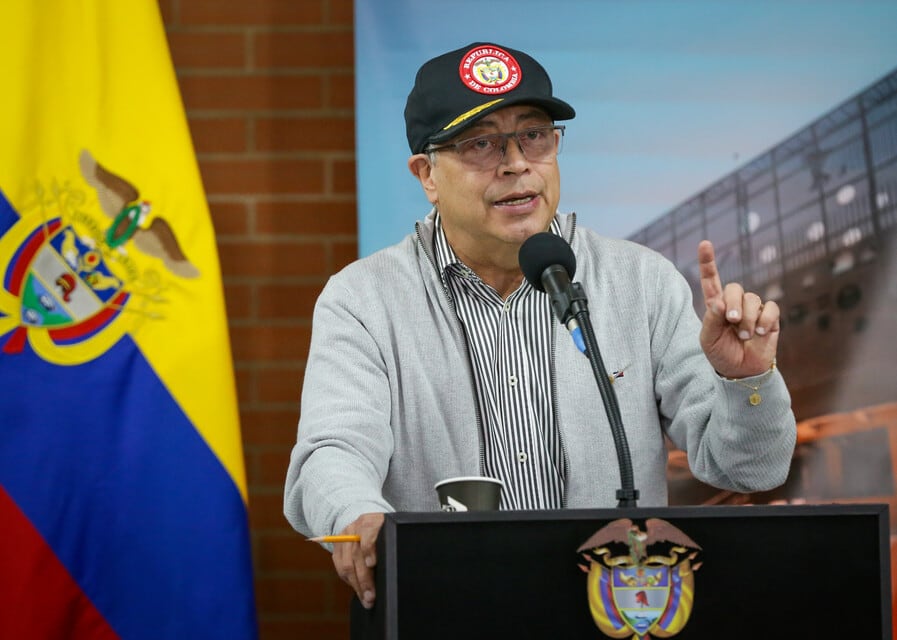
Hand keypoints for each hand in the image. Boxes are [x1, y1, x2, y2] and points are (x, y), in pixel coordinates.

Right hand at [332, 512, 384, 609]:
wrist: (369, 523)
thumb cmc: (384, 533)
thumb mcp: (391, 533)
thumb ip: (391, 544)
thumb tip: (393, 566)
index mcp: (371, 521)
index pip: (367, 532)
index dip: (369, 548)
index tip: (373, 564)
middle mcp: (355, 528)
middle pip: (356, 554)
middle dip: (364, 579)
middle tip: (371, 596)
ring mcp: (343, 537)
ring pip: (346, 564)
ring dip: (356, 585)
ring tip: (366, 599)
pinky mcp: (336, 547)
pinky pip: (339, 567)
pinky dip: (349, 581)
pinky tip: (358, 589)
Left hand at [697, 240, 778, 377]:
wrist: (741, 372)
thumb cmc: (721, 354)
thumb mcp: (708, 340)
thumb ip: (711, 319)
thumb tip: (719, 302)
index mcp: (715, 306)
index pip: (711, 280)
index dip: (708, 262)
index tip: (704, 244)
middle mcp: (734, 303)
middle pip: (734, 288)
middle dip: (733, 304)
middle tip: (732, 321)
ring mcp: (753, 309)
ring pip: (752, 299)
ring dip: (748, 319)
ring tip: (745, 336)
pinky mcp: (770, 317)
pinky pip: (770, 308)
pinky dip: (764, 320)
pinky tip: (760, 333)